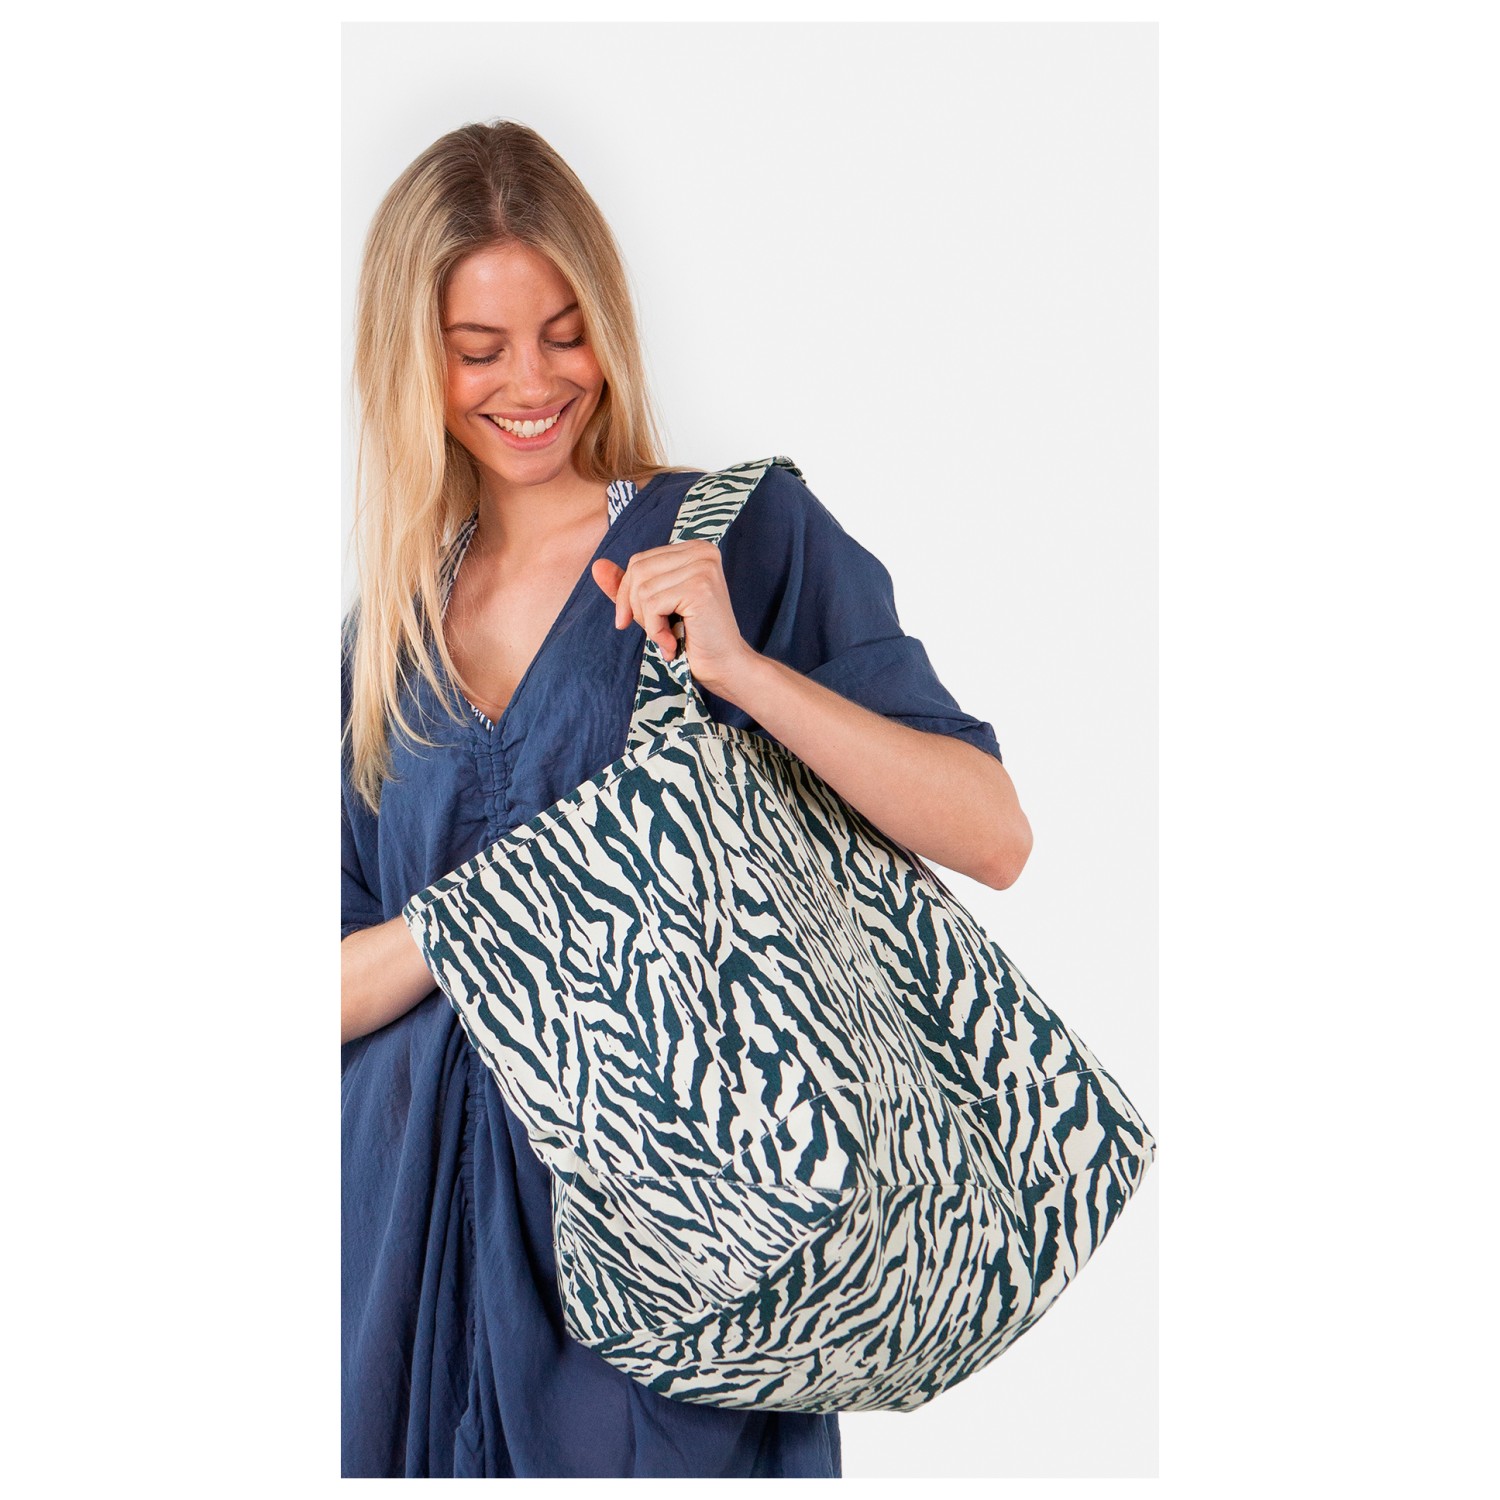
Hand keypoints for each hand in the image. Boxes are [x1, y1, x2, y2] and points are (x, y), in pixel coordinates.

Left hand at [590, 539, 758, 695]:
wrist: (725, 668)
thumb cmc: (692, 640)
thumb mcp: (653, 609)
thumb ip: (627, 586)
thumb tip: (597, 566)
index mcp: (693, 549)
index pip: (639, 561)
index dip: (628, 595)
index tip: (634, 622)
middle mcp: (702, 550)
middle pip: (638, 570)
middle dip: (635, 607)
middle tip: (655, 633)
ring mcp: (703, 566)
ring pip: (643, 588)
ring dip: (648, 622)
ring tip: (667, 639)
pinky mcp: (700, 587)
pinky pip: (652, 604)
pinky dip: (655, 630)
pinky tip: (672, 644)